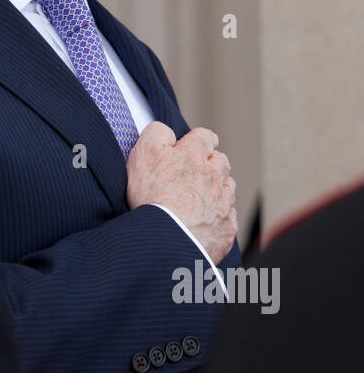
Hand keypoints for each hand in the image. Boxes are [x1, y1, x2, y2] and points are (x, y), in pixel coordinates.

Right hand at [125, 122, 236, 264]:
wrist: (166, 241)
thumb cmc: (151, 198)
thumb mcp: (143, 154)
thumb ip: (156, 134)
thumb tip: (166, 130)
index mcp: (195, 156)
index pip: (204, 137)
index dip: (199, 140)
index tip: (196, 144)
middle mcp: (215, 176)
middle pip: (220, 162)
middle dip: (211, 164)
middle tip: (195, 173)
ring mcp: (223, 204)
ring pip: (227, 189)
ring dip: (217, 190)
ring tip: (199, 199)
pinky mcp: (226, 229)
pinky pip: (228, 218)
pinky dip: (218, 217)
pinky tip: (203, 222)